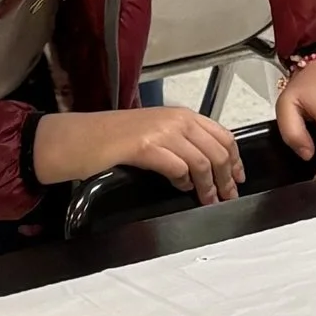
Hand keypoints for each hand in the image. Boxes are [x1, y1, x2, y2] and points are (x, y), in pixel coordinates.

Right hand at [33, 103, 244, 202]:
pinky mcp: (144, 146)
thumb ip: (179, 142)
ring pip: (201, 161)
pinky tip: (180, 188)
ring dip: (208, 186)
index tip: (238, 177)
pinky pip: (177, 167)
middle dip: (227, 177)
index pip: (222, 135)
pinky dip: (183, 181)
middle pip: (217, 150)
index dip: (235, 159)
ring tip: (207, 200)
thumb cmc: (109, 138)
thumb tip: (204, 165)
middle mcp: (175, 119)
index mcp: (180, 115)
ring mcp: (160, 131)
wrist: (76, 138)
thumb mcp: (153, 132)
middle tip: (228, 196)